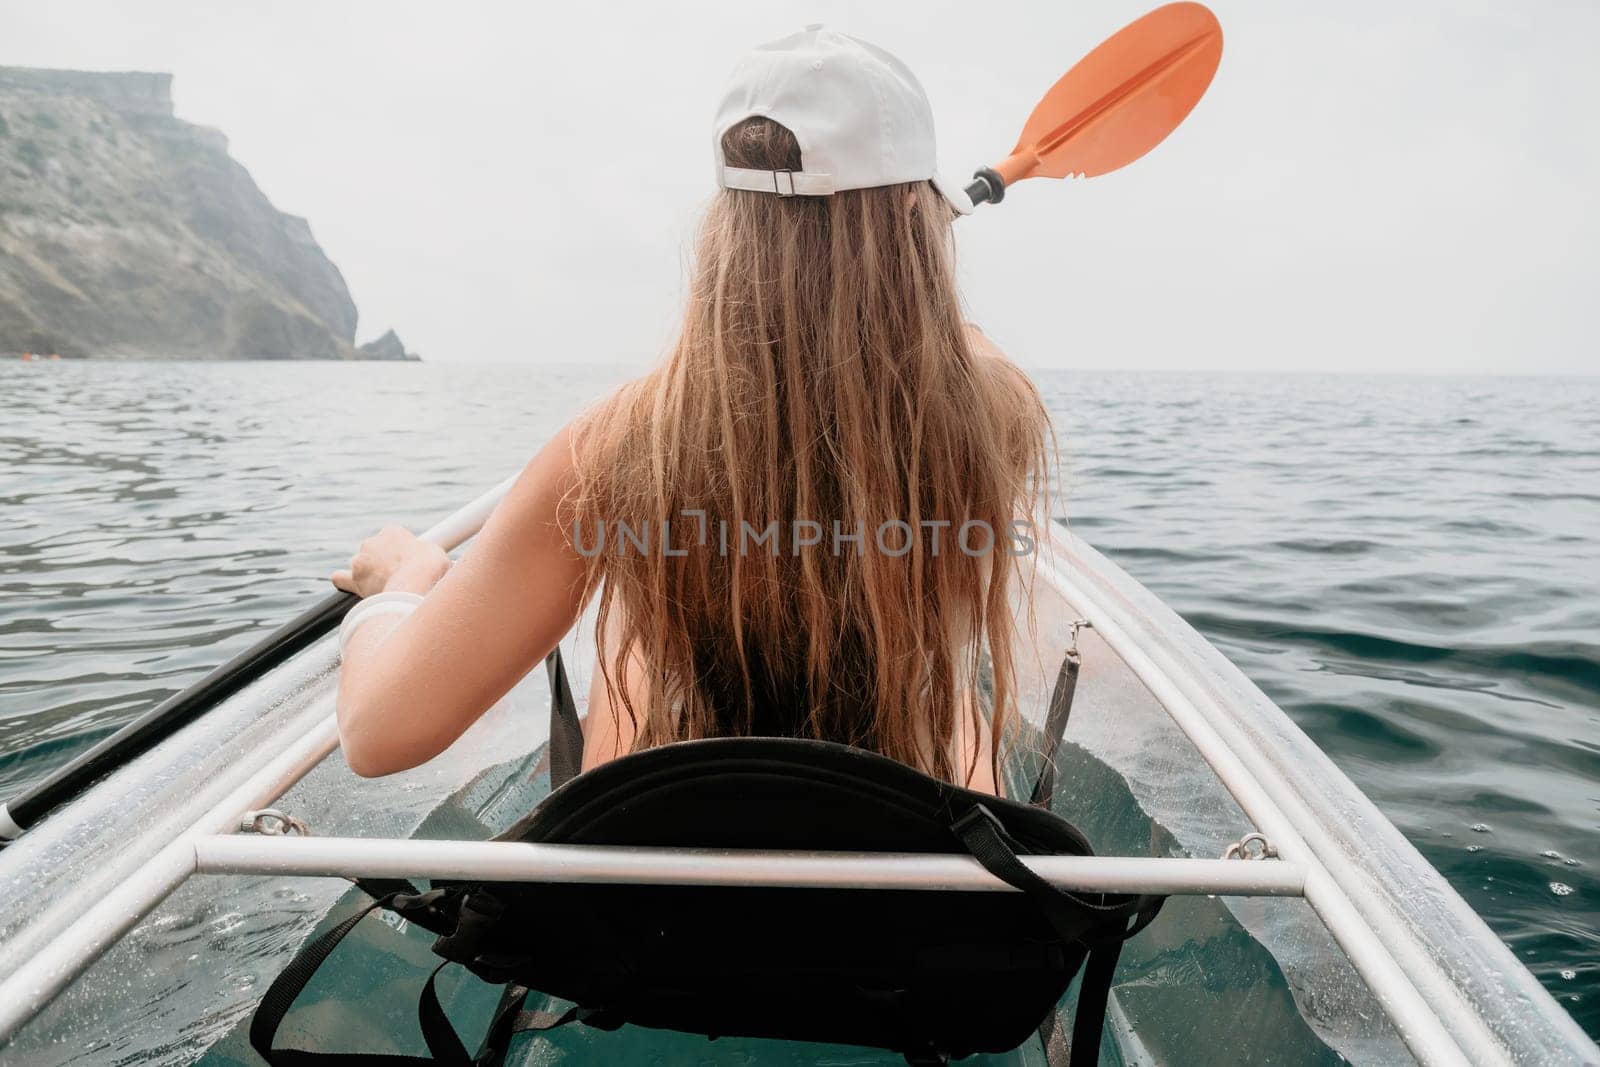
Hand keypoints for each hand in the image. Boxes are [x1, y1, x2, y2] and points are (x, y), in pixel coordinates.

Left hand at [332, 526, 451, 597]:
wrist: (414, 584)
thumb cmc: (430, 568)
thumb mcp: (437, 555)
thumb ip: (429, 557)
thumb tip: (438, 568)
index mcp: (392, 532)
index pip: (393, 540)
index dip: (402, 555)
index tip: (410, 566)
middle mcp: (373, 542)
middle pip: (376, 553)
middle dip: (385, 565)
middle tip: (399, 579)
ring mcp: (361, 560)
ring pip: (361, 566)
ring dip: (370, 575)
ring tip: (384, 589)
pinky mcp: (353, 579)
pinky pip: (342, 579)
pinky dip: (345, 583)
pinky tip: (352, 591)